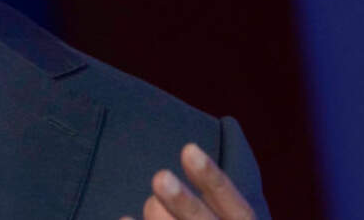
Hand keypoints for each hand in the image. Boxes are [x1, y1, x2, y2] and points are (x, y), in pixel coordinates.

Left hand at [120, 143, 254, 219]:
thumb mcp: (227, 219)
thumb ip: (213, 205)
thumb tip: (180, 164)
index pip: (238, 208)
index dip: (213, 180)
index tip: (189, 149)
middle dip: (184, 203)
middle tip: (161, 177)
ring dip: (157, 214)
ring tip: (152, 203)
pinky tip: (125, 218)